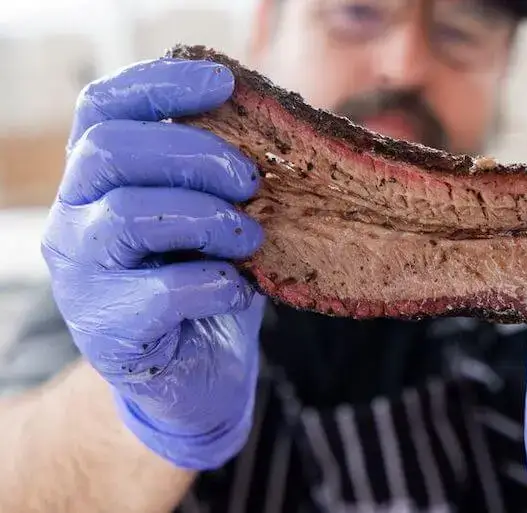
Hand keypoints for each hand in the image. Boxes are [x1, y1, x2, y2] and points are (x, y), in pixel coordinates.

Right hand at [41, 58, 265, 469]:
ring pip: (128, 215)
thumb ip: (219, 178)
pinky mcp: (105, 332)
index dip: (160, 85)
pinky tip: (239, 290)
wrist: (198, 377)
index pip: (102, 109)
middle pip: (110, 151)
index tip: (225, 84)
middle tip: (250, 181)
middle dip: (194, 154)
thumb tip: (271, 132)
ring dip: (210, 219)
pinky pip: (161, 291)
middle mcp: (72, 220)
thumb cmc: (208, 284)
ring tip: (252, 239)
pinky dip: (216, 284)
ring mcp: (80, 277)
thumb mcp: (213, 220)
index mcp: (96, 182)